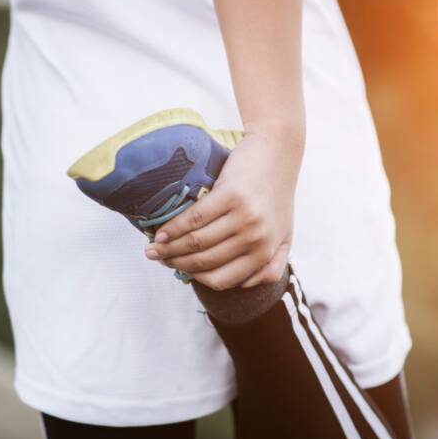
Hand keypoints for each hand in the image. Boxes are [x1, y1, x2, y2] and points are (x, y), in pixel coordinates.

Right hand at [145, 123, 303, 289]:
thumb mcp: (284, 233)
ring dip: (169, 248)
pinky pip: (194, 219)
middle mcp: (255, 239)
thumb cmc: (277, 193)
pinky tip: (160, 232)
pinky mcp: (230, 196)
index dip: (195, 277)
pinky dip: (173, 228)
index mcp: (265, 252)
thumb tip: (248, 286)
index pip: (222, 279)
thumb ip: (274, 263)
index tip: (178, 271)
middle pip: (205, 261)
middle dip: (175, 263)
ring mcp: (243, 218)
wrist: (278, 152)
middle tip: (156, 259)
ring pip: (197, 242)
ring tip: (153, 248)